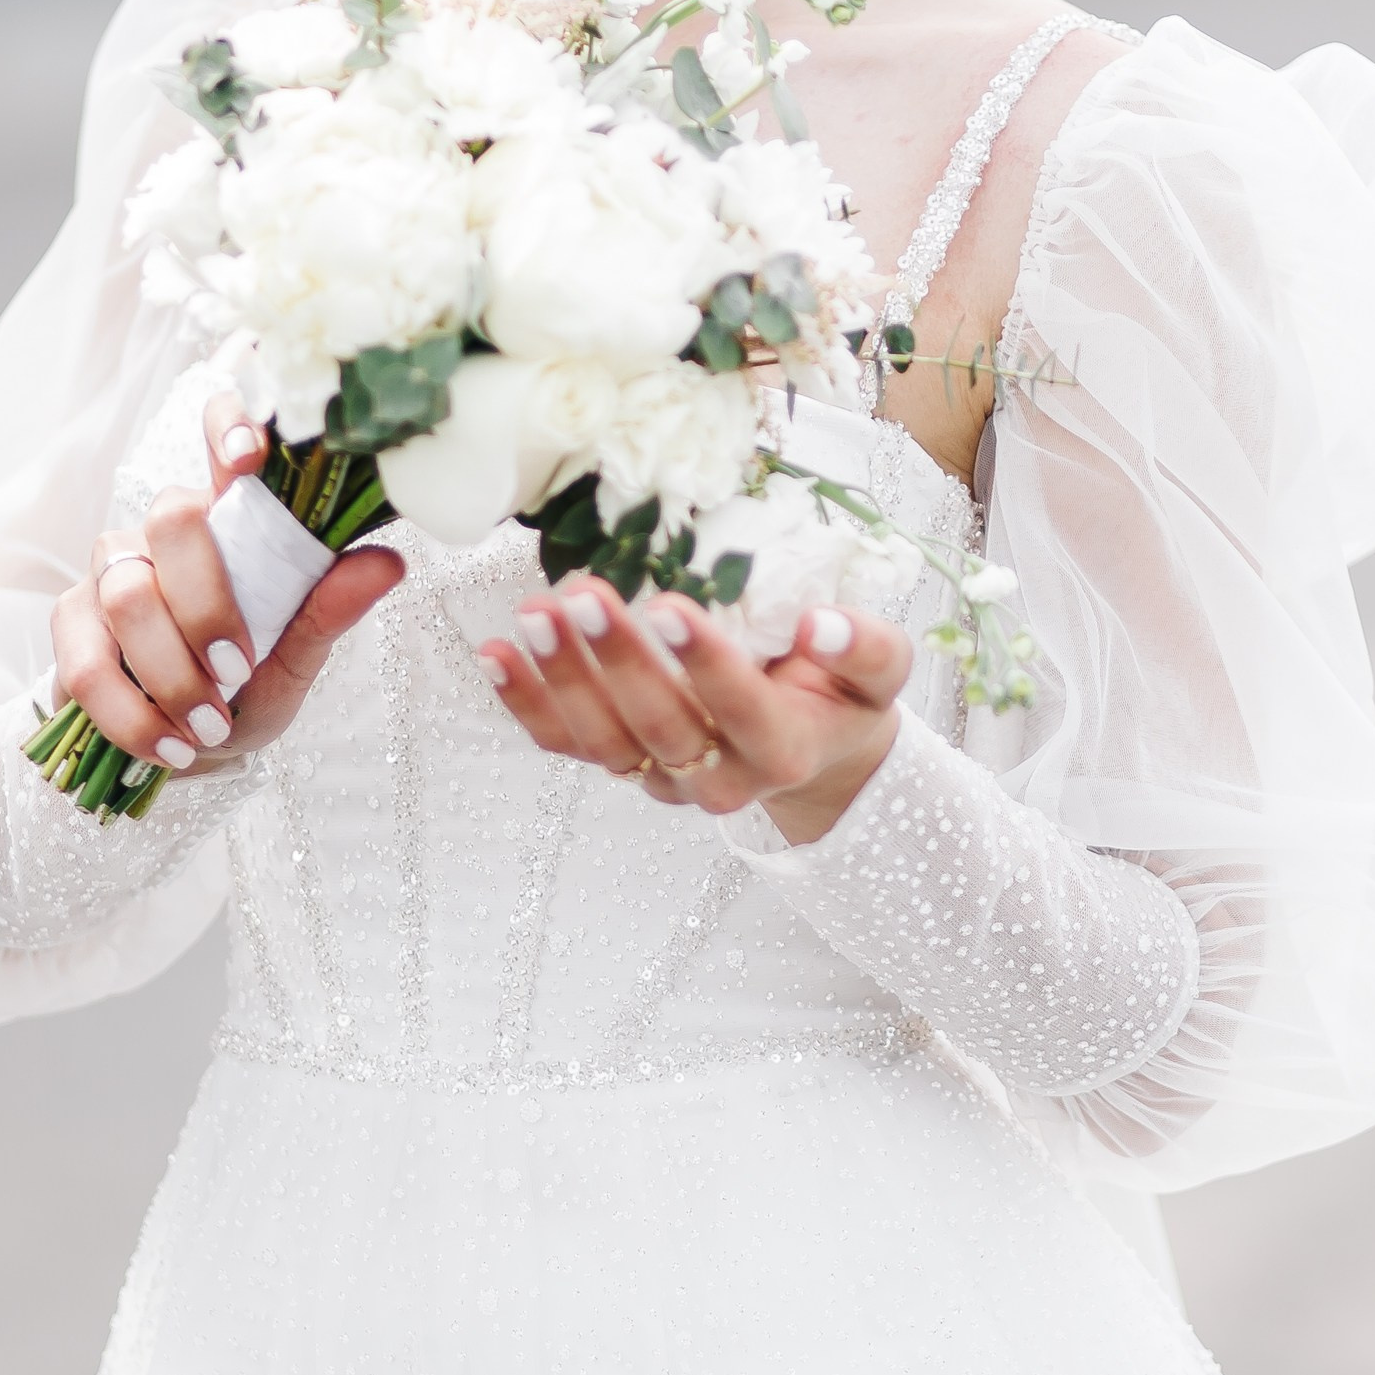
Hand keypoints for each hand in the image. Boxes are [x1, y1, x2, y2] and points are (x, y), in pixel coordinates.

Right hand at [47, 400, 400, 777]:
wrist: (185, 748)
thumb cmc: (246, 689)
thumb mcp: (296, 661)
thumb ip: (327, 612)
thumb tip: (386, 563)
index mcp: (231, 520)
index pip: (222, 434)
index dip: (228, 425)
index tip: (249, 457)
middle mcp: (165, 530)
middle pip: (172, 518)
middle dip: (207, 606)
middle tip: (237, 674)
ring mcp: (111, 569)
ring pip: (128, 596)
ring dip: (172, 675)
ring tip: (209, 728)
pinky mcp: (70, 619)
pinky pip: (86, 661)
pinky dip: (131, 714)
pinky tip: (167, 746)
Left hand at [478, 576, 909, 845]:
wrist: (817, 748)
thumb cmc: (843, 694)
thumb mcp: (880, 670)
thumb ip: (865, 648)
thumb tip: (820, 624)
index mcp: (784, 749)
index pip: (742, 711)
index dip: (705, 663)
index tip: (669, 603)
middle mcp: (720, 779)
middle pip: (661, 729)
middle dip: (618, 663)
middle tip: (581, 595)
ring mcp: (664, 779)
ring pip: (605, 743)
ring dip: (562, 680)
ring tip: (532, 614)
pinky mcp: (625, 766)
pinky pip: (568, 746)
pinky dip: (526, 705)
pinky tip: (494, 653)